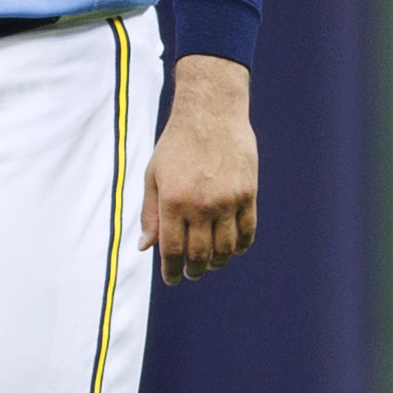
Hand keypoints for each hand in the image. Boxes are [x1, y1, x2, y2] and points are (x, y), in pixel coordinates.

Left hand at [139, 55, 257, 283]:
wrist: (211, 113)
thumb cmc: (176, 145)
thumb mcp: (153, 176)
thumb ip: (149, 213)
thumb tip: (145, 247)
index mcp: (173, 201)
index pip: (172, 250)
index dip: (170, 270)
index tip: (171, 279)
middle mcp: (201, 205)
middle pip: (200, 254)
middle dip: (194, 270)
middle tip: (191, 273)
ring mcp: (227, 201)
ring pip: (225, 248)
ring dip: (217, 262)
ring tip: (211, 263)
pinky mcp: (248, 194)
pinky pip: (247, 231)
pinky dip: (240, 246)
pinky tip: (232, 250)